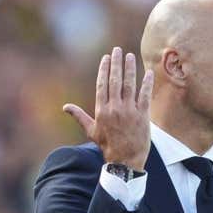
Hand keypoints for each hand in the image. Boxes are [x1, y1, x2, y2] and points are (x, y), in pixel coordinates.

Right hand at [64, 47, 153, 170]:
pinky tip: (148, 72)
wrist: (125, 161)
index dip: (104, 69)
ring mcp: (129, 111)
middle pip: (115, 81)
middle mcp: (114, 108)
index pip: (102, 84)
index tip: (106, 57)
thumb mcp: (91, 131)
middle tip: (118, 50)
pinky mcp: (143, 116)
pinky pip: (145, 96)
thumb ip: (79, 116)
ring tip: (130, 56)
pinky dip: (147, 83)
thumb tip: (65, 107)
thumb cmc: (107, 146)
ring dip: (130, 69)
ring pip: (129, 85)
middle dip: (116, 63)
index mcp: (101, 110)